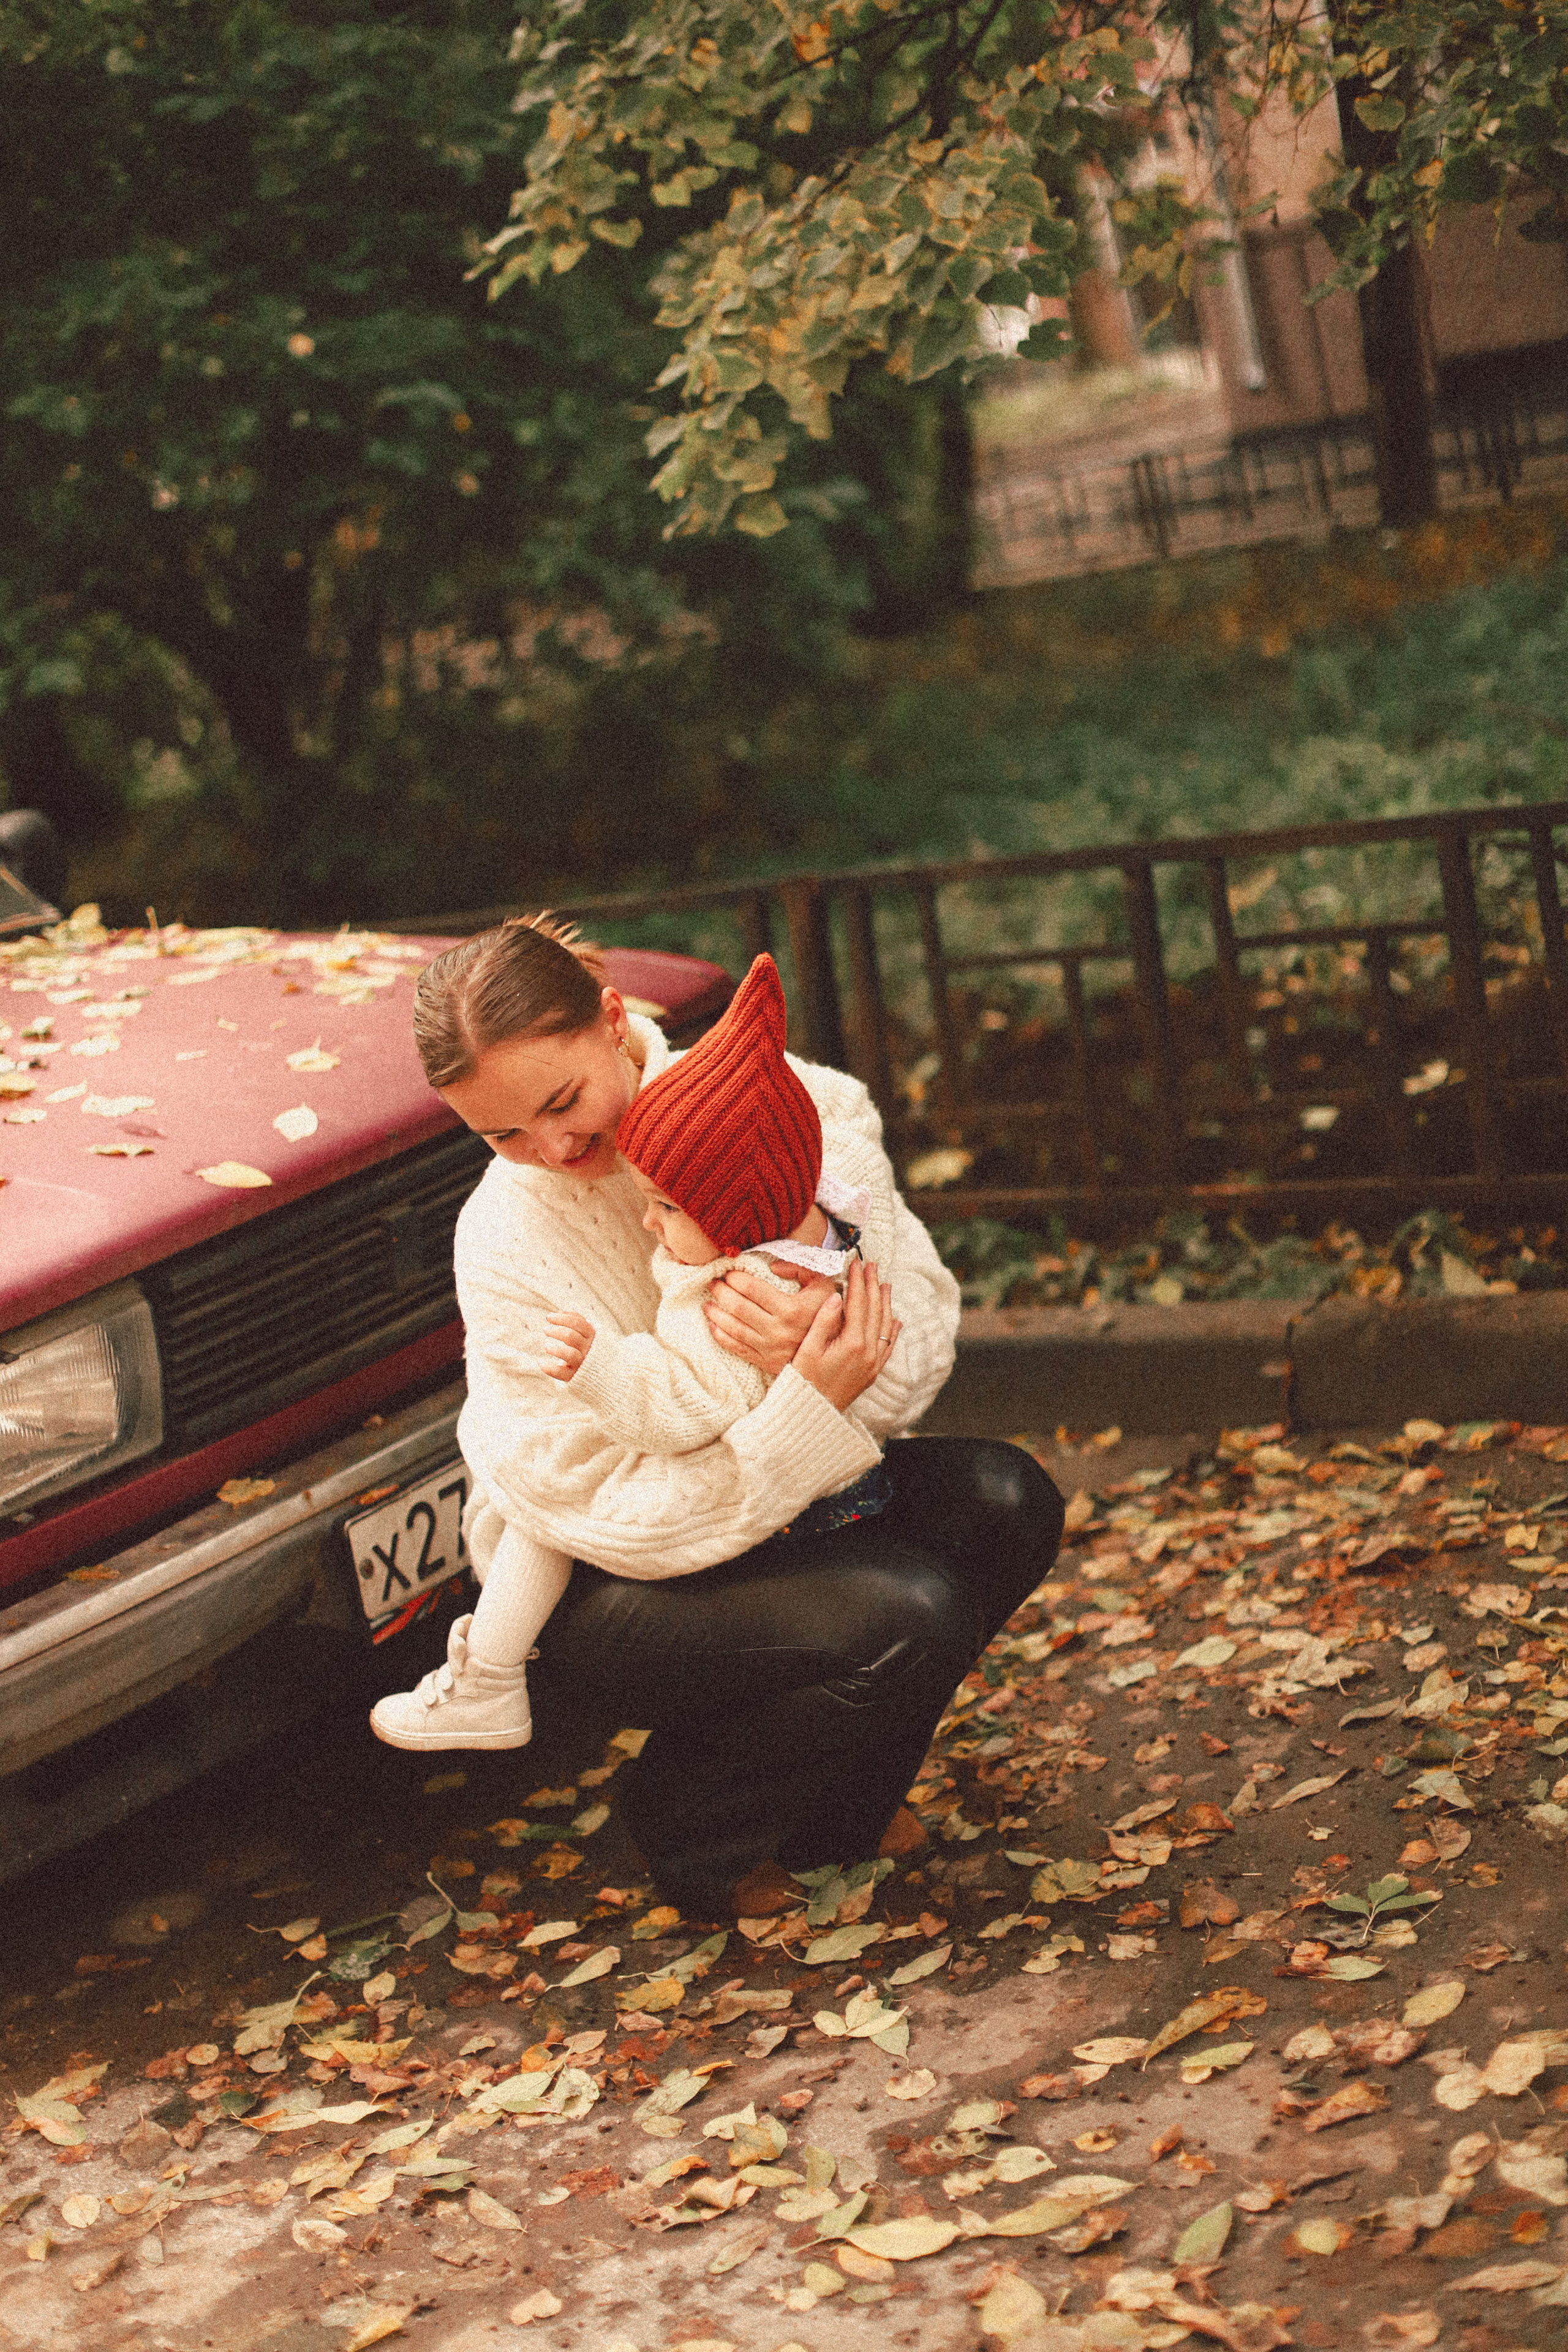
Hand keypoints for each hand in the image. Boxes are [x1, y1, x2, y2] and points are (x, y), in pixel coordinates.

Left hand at [540, 1309, 594, 1382]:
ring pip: (569, 1354)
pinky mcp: (573, 1376)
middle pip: (570, 1336)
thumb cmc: (590, 1351)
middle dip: (556, 1331)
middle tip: (545, 1329)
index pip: (577, 1323)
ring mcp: (581, 1364)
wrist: (602, 1376)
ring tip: (545, 1346)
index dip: (562, 1318)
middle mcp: (588, 1350)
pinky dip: (548, 1367)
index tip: (548, 1317)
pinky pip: (560, 1373)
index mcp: (592, 1337)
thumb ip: (578, 1323)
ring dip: (555, 1349)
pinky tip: (540, 1362)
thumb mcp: (589, 1335)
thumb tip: (561, 1311)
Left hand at [704, 1266, 836, 1374]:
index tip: (728, 1271)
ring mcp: (770, 1348)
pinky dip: (721, 1336)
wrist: (837, 1353)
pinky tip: (713, 1326)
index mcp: (791, 1309)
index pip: (752, 1289)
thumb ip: (800, 1269)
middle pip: (738, 1307)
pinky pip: (737, 1348)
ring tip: (707, 1303)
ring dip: (716, 1314)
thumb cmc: (829, 1312)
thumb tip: (772, 1267)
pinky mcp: (766, 1362)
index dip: (735, 1278)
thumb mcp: (823, 1284)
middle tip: (713, 1283)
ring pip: (733, 1328)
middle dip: (721, 1292)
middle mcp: (778, 1330)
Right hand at [792, 1259, 900, 1411]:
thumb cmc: (803, 1381)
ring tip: (885, 1285)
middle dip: (873, 1286)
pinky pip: (889, 1346)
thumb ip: (823, 1322)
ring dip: (885, 1303)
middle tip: (871, 1265)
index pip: (858, 1304)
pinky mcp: (873, 1372)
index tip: (856, 1264)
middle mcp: (868, 1353)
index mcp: (852, 1344)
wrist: (812, 1413)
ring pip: (885, 1326)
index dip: (857, 1282)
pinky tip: (897, 1320)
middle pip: (875, 1311)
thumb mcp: (807, 1349)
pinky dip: (893, 1330)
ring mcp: (873, 1363)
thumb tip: (836, 1297)